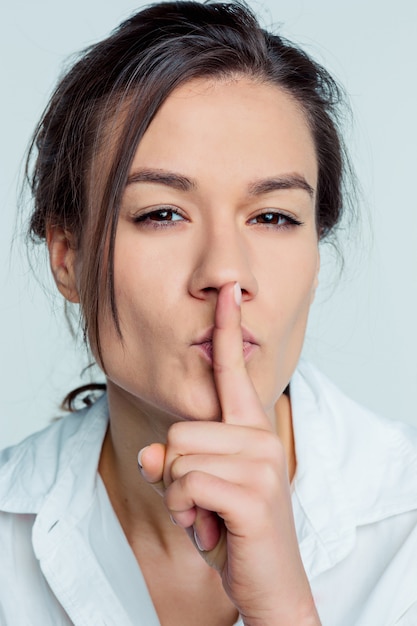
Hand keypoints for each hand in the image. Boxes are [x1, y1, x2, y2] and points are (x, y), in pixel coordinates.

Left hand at [139, 283, 319, 624]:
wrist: (269, 581)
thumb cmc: (233, 528)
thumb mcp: (196, 490)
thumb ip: (174, 462)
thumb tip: (154, 454)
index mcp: (250, 427)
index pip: (233, 369)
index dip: (227, 327)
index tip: (227, 290)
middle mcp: (259, 436)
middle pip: (177, 431)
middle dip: (175, 475)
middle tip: (204, 503)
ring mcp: (260, 462)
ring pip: (176, 458)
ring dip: (179, 497)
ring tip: (209, 514)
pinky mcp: (253, 491)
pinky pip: (184, 484)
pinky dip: (183, 512)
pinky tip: (211, 528)